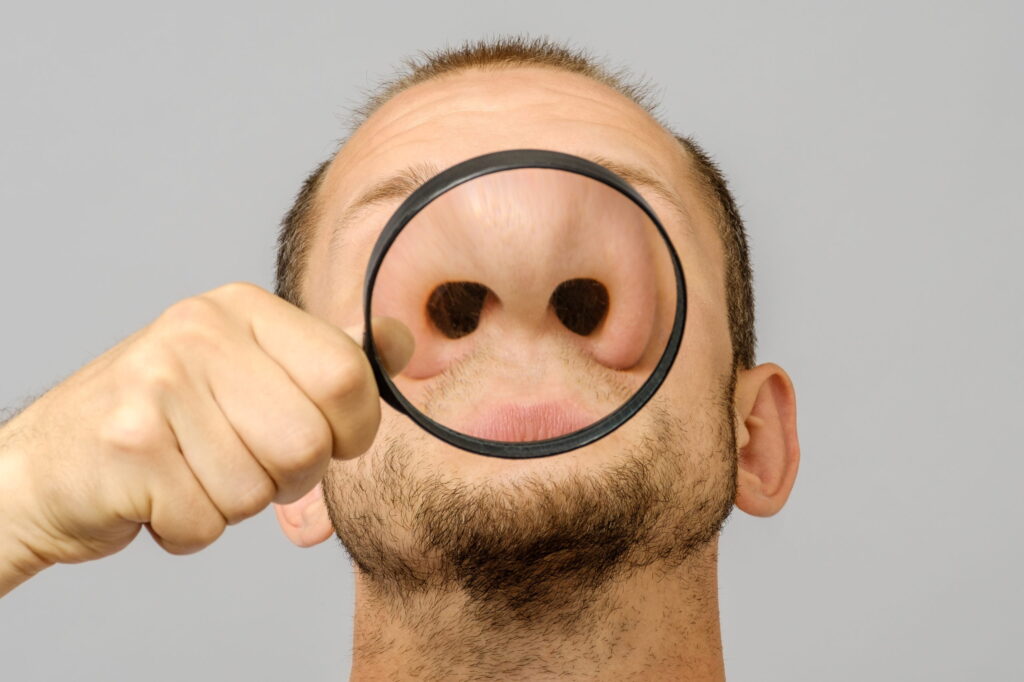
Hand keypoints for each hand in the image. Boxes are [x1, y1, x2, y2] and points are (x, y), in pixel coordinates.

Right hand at [0, 282, 411, 593]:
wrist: (46, 465)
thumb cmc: (162, 422)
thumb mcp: (245, 368)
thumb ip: (324, 360)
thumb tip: (401, 342)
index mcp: (241, 308)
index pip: (348, 374)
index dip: (351, 430)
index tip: (324, 439)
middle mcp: (200, 332)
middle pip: (309, 442)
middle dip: (287, 477)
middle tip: (240, 463)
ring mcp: (158, 383)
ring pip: (259, 489)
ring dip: (231, 504)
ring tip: (189, 473)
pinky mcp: (129, 443)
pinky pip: (207, 522)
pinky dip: (188, 529)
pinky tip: (156, 495)